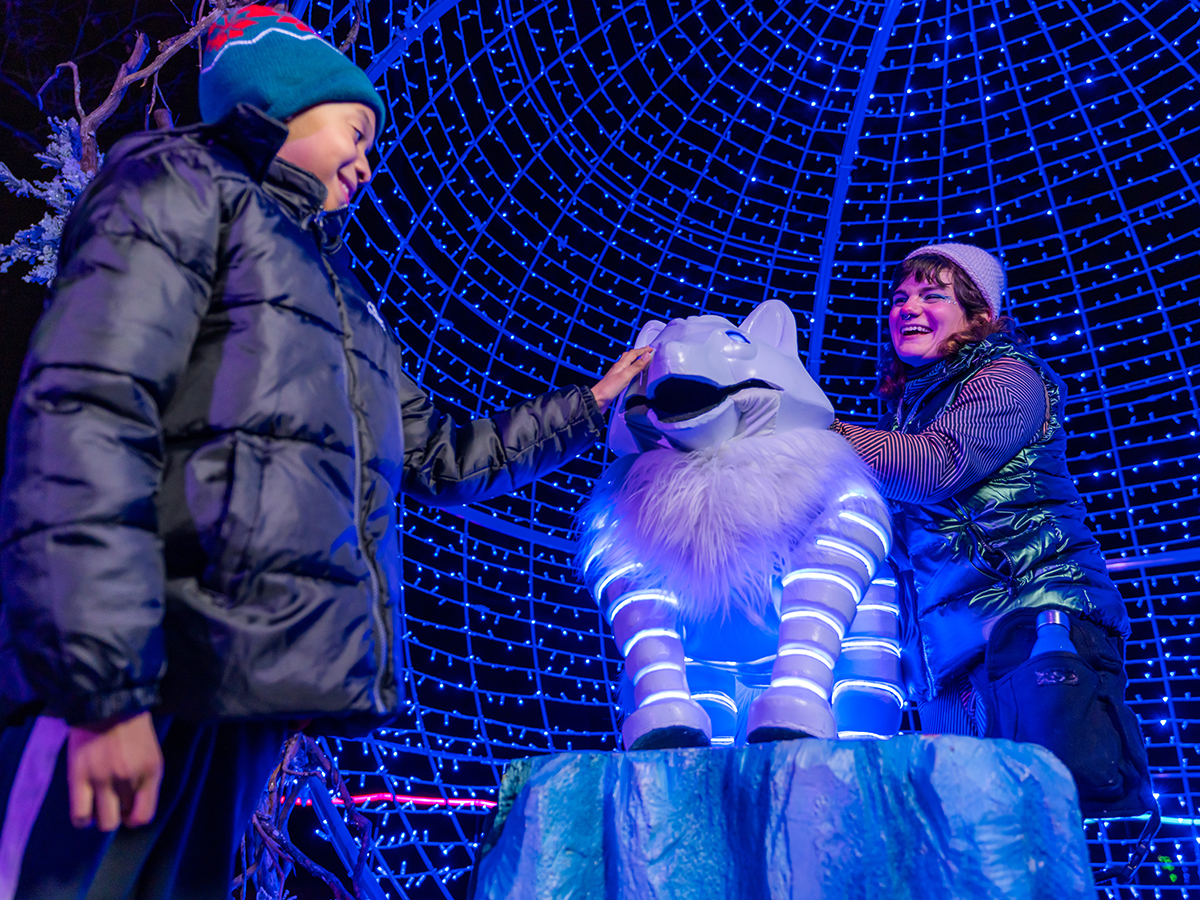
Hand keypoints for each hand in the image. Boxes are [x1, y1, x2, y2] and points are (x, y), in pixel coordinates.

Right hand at [67, 711, 162, 830]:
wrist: (107, 702)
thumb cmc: (132, 728)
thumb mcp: (150, 752)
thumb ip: (145, 780)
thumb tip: (133, 811)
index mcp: (150, 771)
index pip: (144, 816)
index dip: (134, 819)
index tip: (127, 812)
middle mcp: (129, 778)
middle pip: (122, 818)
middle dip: (118, 813)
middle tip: (111, 801)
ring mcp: (103, 778)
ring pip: (104, 822)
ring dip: (100, 816)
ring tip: (97, 804)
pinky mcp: (79, 776)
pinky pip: (80, 815)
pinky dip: (81, 819)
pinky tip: (84, 808)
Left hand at [590, 346, 654, 412]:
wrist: (597, 399)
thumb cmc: (608, 388)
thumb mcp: (626, 376)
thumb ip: (637, 366)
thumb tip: (646, 355)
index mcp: (621, 365)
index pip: (634, 354)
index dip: (643, 350)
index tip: (650, 348)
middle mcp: (618, 368)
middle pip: (629, 356)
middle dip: (638, 352)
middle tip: (646, 350)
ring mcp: (616, 374)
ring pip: (626, 362)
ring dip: (634, 359)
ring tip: (640, 358)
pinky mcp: (616, 381)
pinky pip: (625, 371)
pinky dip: (630, 368)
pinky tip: (631, 372)